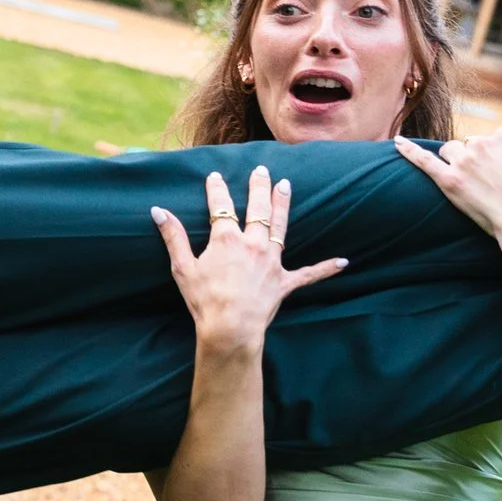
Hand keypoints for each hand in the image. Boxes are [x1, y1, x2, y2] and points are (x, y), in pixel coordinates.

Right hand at [153, 167, 349, 358]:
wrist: (230, 329)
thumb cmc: (204, 300)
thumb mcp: (182, 268)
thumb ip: (173, 237)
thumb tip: (158, 212)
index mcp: (227, 239)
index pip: (221, 207)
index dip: (217, 190)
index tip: (215, 176)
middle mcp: (253, 244)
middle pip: (257, 209)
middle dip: (258, 187)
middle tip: (261, 171)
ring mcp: (272, 262)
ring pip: (280, 227)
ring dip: (283, 205)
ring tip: (286, 186)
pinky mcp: (284, 282)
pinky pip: (309, 274)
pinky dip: (325, 268)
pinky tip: (343, 262)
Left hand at [395, 128, 501, 249]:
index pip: (498, 139)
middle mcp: (483, 143)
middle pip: (473, 145)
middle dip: (479, 161)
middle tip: (490, 184)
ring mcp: (463, 162)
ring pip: (451, 151)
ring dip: (455, 161)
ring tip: (465, 179)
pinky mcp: (448, 180)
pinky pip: (423, 160)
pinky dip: (409, 150)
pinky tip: (397, 143)